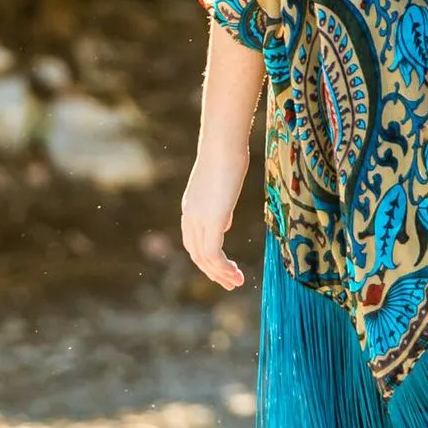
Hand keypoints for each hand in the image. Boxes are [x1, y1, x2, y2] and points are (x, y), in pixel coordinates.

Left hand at [182, 142, 247, 288]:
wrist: (224, 144)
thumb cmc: (227, 156)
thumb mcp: (222, 185)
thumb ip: (220, 205)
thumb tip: (224, 223)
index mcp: (190, 208)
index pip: (193, 241)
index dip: (206, 258)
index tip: (223, 268)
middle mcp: (190, 216)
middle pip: (196, 253)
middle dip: (212, 272)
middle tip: (230, 283)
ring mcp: (199, 219)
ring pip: (204, 257)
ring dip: (220, 274)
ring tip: (236, 283)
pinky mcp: (212, 220)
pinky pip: (213, 253)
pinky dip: (223, 268)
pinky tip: (235, 273)